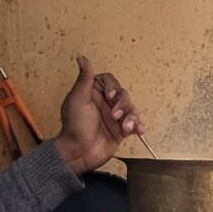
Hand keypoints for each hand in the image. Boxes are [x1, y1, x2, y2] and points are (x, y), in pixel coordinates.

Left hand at [53, 56, 144, 174]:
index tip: (109, 95)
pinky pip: (134, 123)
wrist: (79, 152)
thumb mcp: (77, 99)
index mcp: (93, 94)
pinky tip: (138, 130)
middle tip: (114, 114)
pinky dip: (138, 125)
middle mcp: (105, 104)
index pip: (109, 81)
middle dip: (122, 103)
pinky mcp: (121, 130)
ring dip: (131, 116)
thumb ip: (84, 79)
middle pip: (123, 94)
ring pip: (131, 108)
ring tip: (125, 126)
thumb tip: (82, 58)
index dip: (112, 86)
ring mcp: (114, 117)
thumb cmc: (74, 126)